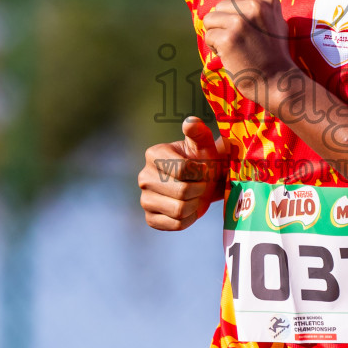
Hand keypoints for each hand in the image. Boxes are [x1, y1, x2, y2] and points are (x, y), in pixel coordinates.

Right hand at [138, 116, 226, 230]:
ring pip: (179, 210)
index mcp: (153, 154)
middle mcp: (144, 177)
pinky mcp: (150, 218)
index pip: (183, 169)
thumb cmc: (203, 159)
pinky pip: (176, 224)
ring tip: (196, 195)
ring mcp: (144, 199)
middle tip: (202, 184)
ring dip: (195, 204)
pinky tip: (189, 208)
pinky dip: (189, 219)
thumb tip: (190, 123)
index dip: (201, 172)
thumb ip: (198, 131)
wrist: (204, 182)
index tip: (203, 169)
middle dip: (199, 189)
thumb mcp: (203, 143)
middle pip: (182, 191)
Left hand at [201, 0, 295, 100]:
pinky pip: (208, 36)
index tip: (245, 30)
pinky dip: (214, 48)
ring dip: (216, 35)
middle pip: (219, 6)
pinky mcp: (228, 39)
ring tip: (233, 48)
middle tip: (238, 41)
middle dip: (223, 24)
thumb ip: (258, 8)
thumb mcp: (275, 22)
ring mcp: (240, 22)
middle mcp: (254, 6)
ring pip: (210, 19)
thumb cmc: (274, 54)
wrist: (278, 80)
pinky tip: (230, 56)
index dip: (232, 13)